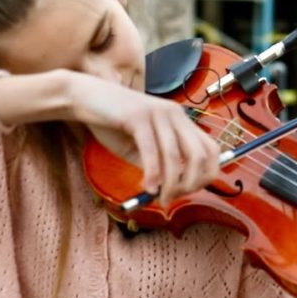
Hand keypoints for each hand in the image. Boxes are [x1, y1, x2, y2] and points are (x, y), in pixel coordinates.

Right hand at [0, 71, 220, 206]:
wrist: (84, 98)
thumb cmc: (113, 125)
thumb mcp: (141, 149)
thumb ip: (160, 164)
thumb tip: (174, 190)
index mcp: (181, 120)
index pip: (212, 150)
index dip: (206, 176)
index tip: (186, 192)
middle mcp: (175, 114)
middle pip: (200, 155)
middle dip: (190, 184)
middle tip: (172, 199)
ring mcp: (158, 113)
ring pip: (175, 157)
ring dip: (170, 184)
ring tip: (159, 199)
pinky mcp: (138, 116)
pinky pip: (152, 152)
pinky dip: (152, 174)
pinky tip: (147, 188)